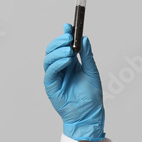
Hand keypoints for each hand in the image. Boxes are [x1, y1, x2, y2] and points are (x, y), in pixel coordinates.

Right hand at [43, 24, 104, 140]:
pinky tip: (66, 60)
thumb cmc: (91, 96)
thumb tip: (85, 39)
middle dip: (59, 41)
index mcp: (70, 63)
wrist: (89, 115)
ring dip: (58, 51)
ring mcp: (55, 76)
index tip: (69, 26)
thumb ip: (87, 56)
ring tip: (69, 50)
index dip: (64, 35)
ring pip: (49, 58)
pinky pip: (50, 71)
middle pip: (53, 49)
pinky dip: (57, 63)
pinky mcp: (51, 85)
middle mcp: (61, 68)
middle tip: (68, 37)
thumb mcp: (92, 72)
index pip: (63, 45)